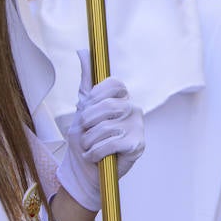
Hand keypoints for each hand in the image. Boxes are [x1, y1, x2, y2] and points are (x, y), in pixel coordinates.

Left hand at [58, 49, 145, 210]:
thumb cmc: (85, 138)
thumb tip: (83, 50)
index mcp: (121, 98)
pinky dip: (96, 152)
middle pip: (107, 106)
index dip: (97, 96)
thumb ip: (86, 80)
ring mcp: (138, 127)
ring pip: (106, 127)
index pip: (114, 84)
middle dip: (87, 123)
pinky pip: (113, 142)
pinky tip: (96, 157)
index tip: (86, 109)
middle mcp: (133, 109)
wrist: (85, 170)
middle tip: (85, 133)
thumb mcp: (82, 106)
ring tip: (89, 147)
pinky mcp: (138, 145)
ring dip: (89, 141)